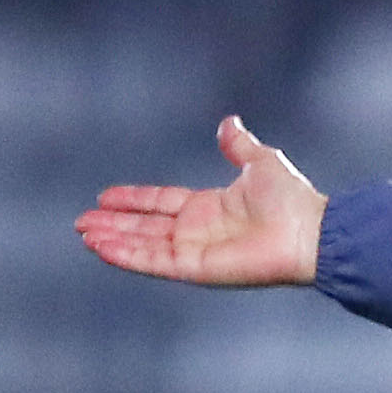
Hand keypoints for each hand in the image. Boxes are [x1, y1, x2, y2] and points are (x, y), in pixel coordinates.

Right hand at [75, 116, 327, 287]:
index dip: (133, 200)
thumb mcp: (261, 161)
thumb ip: (239, 145)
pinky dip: (127, 255)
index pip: (161, 203)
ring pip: (144, 245)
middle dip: (113, 224)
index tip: (105, 197)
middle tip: (81, 222)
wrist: (310, 231)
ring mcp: (197, 252)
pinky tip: (101, 248)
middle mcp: (199, 232)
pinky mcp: (198, 269)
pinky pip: (155, 262)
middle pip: (145, 227)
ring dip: (113, 239)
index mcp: (211, 208)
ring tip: (83, 234)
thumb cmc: (293, 200)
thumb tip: (228, 123)